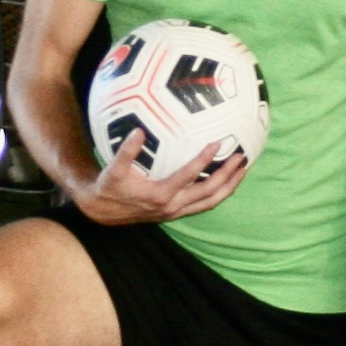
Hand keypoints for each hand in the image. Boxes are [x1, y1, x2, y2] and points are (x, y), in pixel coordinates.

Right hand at [73, 131, 247, 225]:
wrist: (103, 212)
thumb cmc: (109, 188)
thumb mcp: (113, 169)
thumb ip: (126, 151)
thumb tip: (139, 131)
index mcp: (159, 194)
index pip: (188, 176)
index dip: (204, 160)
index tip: (217, 143)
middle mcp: (172, 206)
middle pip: (208, 192)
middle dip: (228, 176)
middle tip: (242, 158)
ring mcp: (176, 212)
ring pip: (210, 202)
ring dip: (228, 187)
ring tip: (242, 170)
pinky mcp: (176, 213)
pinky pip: (203, 204)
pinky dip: (218, 193)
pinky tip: (226, 180)